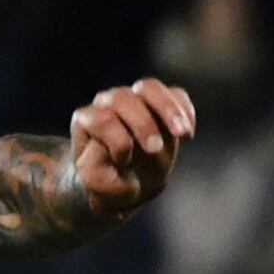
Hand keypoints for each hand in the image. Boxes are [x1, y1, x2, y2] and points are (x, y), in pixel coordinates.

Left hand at [68, 79, 194, 216]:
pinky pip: (175, 94)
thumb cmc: (109, 183)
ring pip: (149, 88)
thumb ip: (94, 170)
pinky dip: (184, 111)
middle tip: (156, 149)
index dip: (117, 140)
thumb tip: (105, 146)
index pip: (101, 119)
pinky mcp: (159, 101)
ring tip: (182, 134)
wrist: (129, 183)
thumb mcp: (96, 186)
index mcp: (86, 121)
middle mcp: (107, 103)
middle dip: (143, 124)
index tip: (125, 162)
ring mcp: (134, 98)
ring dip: (168, 110)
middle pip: (124, 99)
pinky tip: (187, 135)